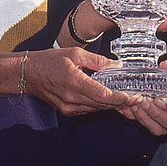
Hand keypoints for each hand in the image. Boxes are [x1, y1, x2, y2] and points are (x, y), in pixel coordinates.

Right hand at [22, 47, 137, 115]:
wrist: (28, 74)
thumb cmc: (49, 60)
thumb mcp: (75, 53)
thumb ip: (97, 61)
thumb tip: (116, 66)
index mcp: (75, 82)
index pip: (104, 96)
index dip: (121, 98)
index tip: (135, 96)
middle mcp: (72, 99)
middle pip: (103, 105)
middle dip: (122, 102)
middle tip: (138, 98)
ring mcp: (69, 107)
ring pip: (97, 109)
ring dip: (113, 105)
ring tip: (128, 99)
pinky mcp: (68, 111)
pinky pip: (89, 110)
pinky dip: (101, 105)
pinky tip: (110, 100)